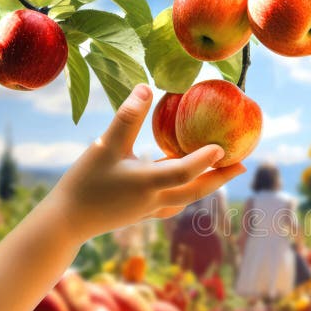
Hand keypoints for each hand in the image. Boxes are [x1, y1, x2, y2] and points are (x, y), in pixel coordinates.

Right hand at [47, 84, 245, 242]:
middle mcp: (155, 200)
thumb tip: (146, 87)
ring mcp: (151, 210)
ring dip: (207, 185)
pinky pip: (174, 203)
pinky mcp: (144, 213)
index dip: (203, 160)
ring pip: (187, 199)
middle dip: (221, 178)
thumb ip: (126, 117)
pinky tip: (188, 185)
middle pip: (197, 191)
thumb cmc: (84, 182)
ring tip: (222, 171)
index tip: (223, 147)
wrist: (66, 222)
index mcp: (147, 183)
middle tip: (244, 166)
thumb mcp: (104, 146)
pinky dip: (187, 192)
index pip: (183, 172)